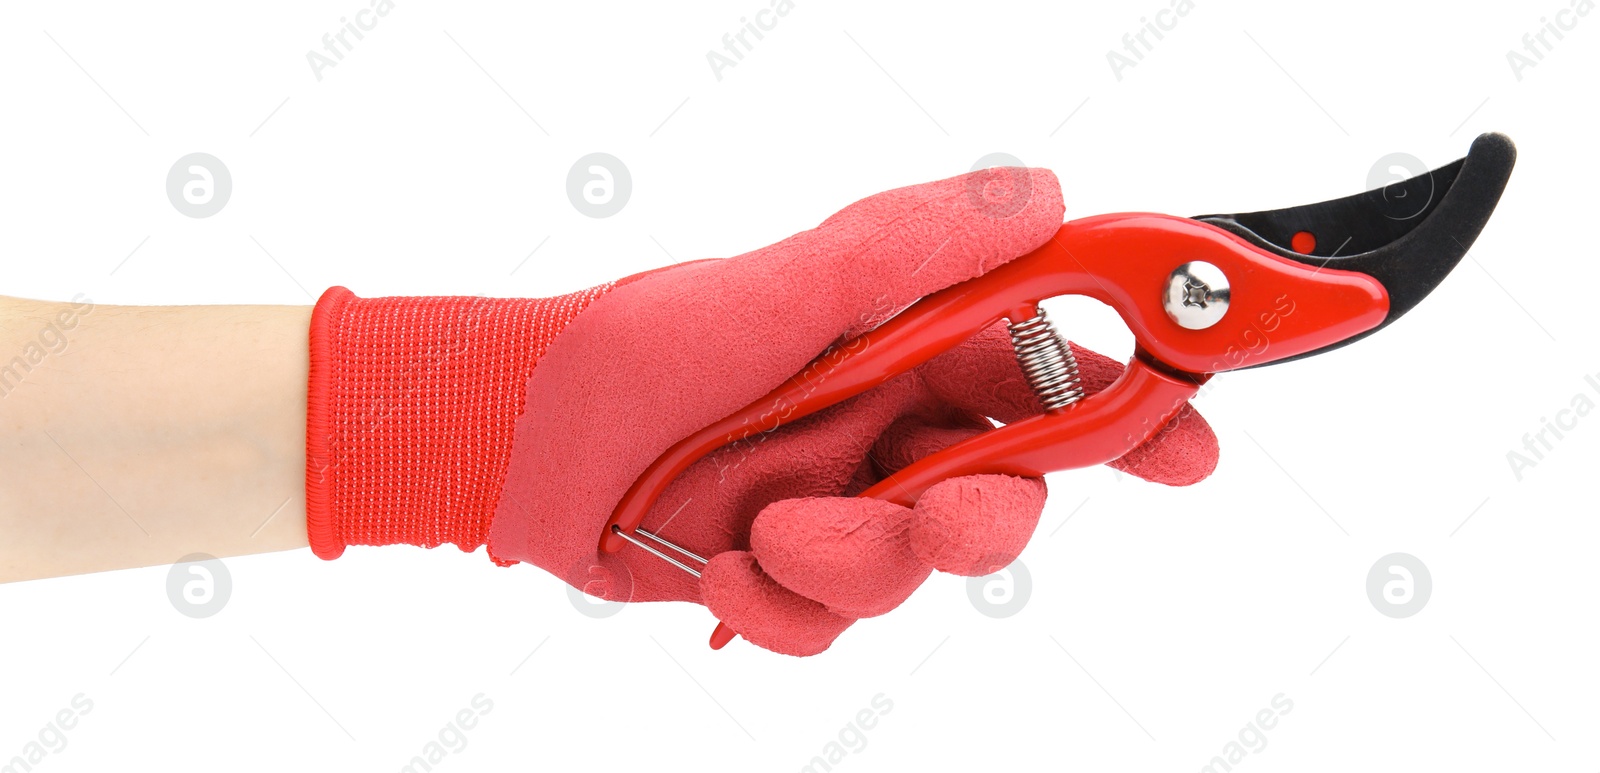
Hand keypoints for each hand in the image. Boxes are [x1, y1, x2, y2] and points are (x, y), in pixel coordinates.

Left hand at [488, 167, 1217, 654]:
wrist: (521, 447)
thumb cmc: (635, 350)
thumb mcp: (778, 287)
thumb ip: (910, 250)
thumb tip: (1044, 197)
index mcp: (904, 349)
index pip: (1052, 376)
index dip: (1134, 414)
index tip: (1186, 449)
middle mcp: (886, 428)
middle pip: (1006, 496)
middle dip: (979, 519)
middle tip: (934, 513)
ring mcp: (841, 506)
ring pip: (918, 575)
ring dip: (849, 563)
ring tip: (768, 533)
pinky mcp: (791, 574)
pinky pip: (833, 625)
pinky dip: (781, 607)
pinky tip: (723, 571)